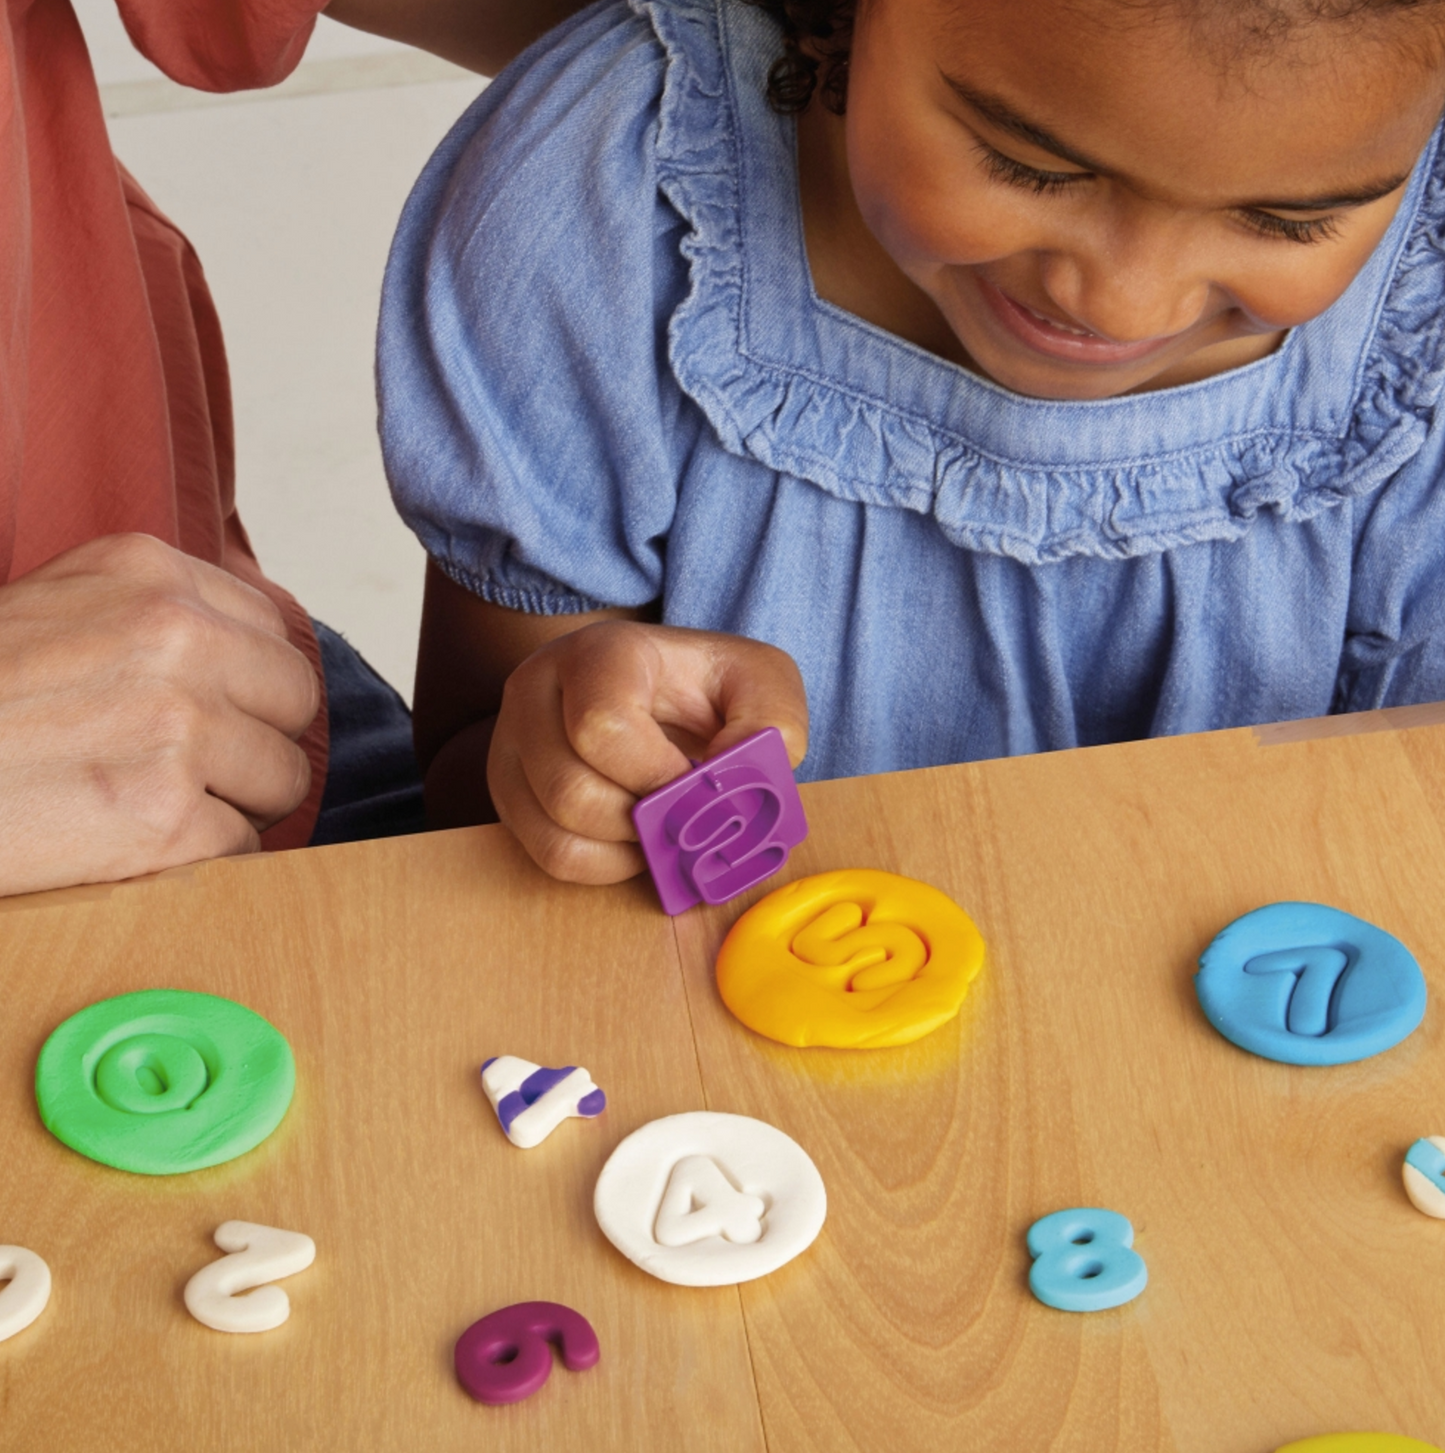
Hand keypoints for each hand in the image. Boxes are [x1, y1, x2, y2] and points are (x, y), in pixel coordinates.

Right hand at [0, 534, 320, 895]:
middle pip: (296, 705)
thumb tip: (258, 641)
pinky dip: (198, 861)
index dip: (250, 689)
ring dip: (231, 806)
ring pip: (282, 781)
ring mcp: (176, 727)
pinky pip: (242, 848)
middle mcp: (175, 638)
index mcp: (149, 574)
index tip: (216, 715)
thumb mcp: (52, 610)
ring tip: (150, 807)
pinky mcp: (164, 818)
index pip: (276, 634)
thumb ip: (152, 613)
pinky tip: (131, 848)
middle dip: (256, 745)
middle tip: (192, 771)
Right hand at [487, 621, 807, 883]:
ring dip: (624, 846)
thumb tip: (728, 779)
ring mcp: (512, 740)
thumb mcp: (762, 682)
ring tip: (660, 823)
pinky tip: (633, 839)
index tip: (694, 782)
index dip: (656, 776)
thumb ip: (770, 720)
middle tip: (681, 810)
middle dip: (641, 819)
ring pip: (556, 830)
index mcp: (601, 652)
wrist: (666, 691)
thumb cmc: (712, 689)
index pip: (602, 728)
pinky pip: (547, 854)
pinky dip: (602, 865)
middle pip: (572, 791)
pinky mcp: (508, 787)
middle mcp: (537, 687)